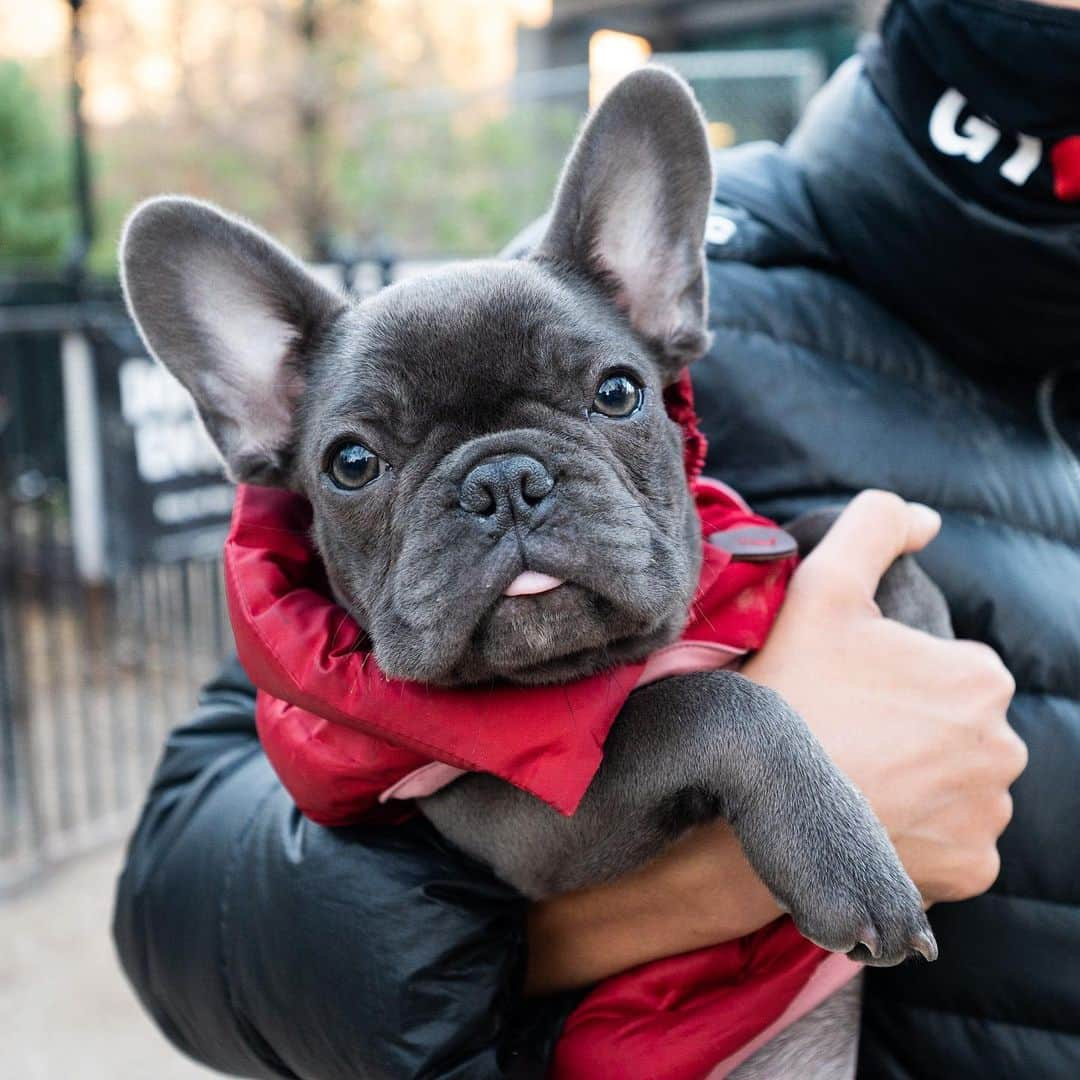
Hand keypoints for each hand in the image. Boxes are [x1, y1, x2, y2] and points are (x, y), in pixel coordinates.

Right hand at [742, 490, 1026, 903]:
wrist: (752, 807)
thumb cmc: (788, 691)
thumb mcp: (822, 586)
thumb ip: (873, 526)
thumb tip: (923, 520)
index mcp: (981, 676)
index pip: (945, 663)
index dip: (890, 670)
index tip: (844, 685)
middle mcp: (1006, 748)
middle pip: (954, 723)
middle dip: (910, 723)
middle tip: (841, 727)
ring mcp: (988, 816)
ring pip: (956, 780)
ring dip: (918, 775)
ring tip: (850, 771)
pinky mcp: (969, 869)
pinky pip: (951, 838)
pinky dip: (918, 827)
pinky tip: (868, 812)